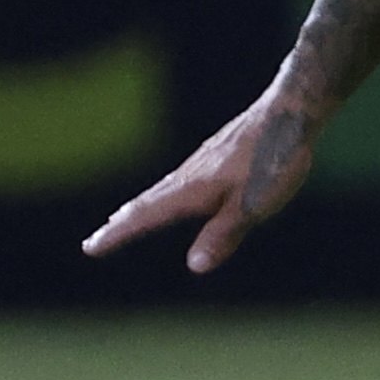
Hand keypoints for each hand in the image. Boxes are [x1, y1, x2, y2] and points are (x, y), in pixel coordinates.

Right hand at [82, 88, 318, 272]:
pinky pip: (175, 181)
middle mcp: (188, 176)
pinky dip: (159, 194)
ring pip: (159, 190)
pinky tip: (167, 195)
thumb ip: (224, 234)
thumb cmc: (274, 160)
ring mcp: (199, 164)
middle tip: (94, 241)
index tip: (91, 247)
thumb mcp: (254, 205)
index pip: (146, 217)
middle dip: (120, 224)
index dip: (118, 234)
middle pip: (145, 203)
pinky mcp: (212, 156)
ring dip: (136, 208)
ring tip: (120, 221)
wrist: (288, 113)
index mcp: (192, 190)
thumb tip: (194, 265)